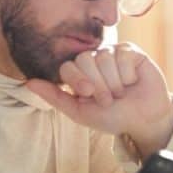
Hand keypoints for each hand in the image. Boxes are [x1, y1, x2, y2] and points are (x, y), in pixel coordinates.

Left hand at [27, 43, 172, 156]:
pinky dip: (128, 75)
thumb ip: (55, 97)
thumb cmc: (113, 117)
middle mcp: (94, 60)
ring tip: (122, 92)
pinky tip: (133, 81)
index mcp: (79, 73)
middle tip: (109, 98)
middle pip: (85, 60)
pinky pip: (123, 56)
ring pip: (105, 58)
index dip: (79, 80)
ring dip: (115, 82)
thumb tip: (28, 83)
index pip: (69, 66)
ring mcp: (113, 54)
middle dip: (99, 85)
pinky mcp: (131, 52)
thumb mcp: (80, 112)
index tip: (89, 95)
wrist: (143, 120)